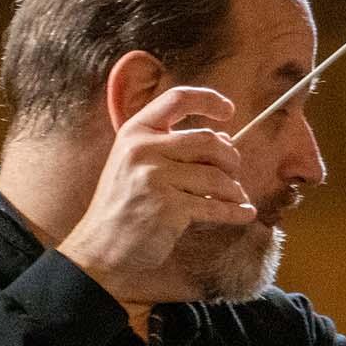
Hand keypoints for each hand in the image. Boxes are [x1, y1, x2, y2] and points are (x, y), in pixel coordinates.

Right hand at [57, 86, 254, 304]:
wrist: (100, 246)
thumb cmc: (124, 203)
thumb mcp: (137, 163)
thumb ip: (175, 147)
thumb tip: (227, 140)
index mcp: (135, 132)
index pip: (178, 99)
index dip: (209, 100)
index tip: (229, 111)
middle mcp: (144, 150)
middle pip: (208, 141)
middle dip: (231, 157)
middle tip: (234, 171)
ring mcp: (156, 179)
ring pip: (216, 177)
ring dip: (234, 189)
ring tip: (237, 196)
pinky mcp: (169, 209)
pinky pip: (215, 207)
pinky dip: (235, 211)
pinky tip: (245, 213)